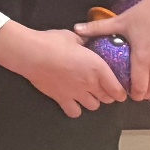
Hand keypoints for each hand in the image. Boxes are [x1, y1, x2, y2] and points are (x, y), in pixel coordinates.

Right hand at [0, 23, 124, 116]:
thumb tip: (88, 40)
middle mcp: (90, 84)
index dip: (120, 91)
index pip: (118, 90)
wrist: (30, 53)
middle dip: (107, 94)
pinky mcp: (61, 98)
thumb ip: (85, 41)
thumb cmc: (51, 42)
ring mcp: (76, 93)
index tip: (117, 88)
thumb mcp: (72, 36)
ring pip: (94, 106)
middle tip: (101, 87)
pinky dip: (75, 109)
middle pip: (108, 99)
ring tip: (86, 93)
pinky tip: (71, 100)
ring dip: (92, 100)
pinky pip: (75, 112)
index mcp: (98, 68)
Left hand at [76, 0, 149, 101]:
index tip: (125, 94)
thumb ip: (97, 28)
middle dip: (142, 94)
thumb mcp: (119, 22)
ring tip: (143, 89)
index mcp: (142, 57)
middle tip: (132, 93)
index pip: (139, 85)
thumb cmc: (143, 15)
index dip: (133, 94)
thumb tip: (76, 29)